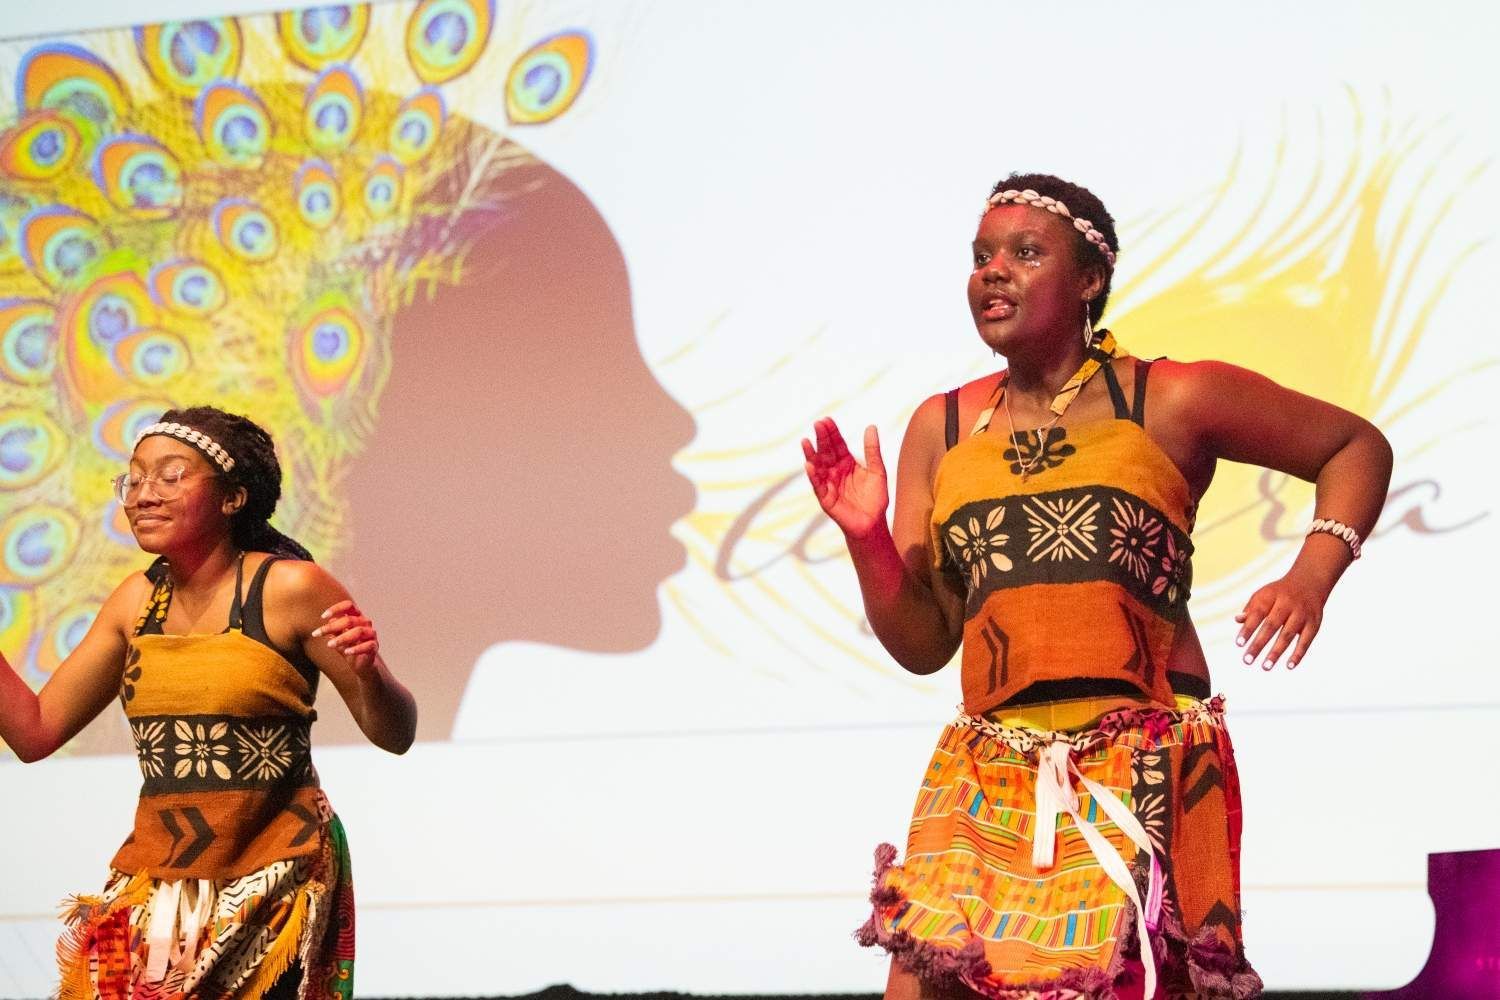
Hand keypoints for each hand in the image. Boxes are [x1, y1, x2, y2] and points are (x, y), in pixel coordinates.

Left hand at [312, 600, 379, 678]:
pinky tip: (347, 652)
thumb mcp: (338, 638)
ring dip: (342, 638)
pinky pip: (367, 645)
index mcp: (356, 617)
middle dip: (331, 626)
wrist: (361, 665)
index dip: (336, 609)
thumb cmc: (349, 648)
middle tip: (316, 634)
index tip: (323, 617)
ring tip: (329, 645)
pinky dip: (356, 649)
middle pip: (350, 620)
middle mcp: (365, 623)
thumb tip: (329, 621)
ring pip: (358, 631)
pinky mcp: (374, 647)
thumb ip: (334, 630)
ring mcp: (371, 634)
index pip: (349, 606)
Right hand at [801, 418, 888, 538]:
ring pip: (818, 466)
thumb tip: (871, 427)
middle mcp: (835, 471)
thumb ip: (873, 451)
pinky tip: (809, 465)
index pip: (837, 444)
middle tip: (817, 424)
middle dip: (822, 438)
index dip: (832, 432)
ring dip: (811, 454)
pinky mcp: (826, 498)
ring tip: (806, 441)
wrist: (873, 523)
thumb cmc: (875, 499)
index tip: (827, 419)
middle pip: (826, 452)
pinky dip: (813, 476)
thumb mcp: (877, 471)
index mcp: (847, 463)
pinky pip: (818, 485)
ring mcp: (829, 484)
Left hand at [1234, 573, 1327, 669]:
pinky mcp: (1314, 623)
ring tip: (1265, 667)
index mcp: (1271, 596)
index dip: (1248, 628)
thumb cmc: (1280, 593)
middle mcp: (1287, 604)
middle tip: (1247, 660)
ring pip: (1288, 635)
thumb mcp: (1264, 594)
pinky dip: (1298, 653)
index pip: (1257, 613)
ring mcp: (1302, 614)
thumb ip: (1251, 608)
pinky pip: (1306, 640)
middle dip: (1259, 644)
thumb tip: (1237, 620)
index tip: (1239, 644)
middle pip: (1271, 626)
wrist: (1310, 581)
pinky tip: (1289, 666)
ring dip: (1276, 652)